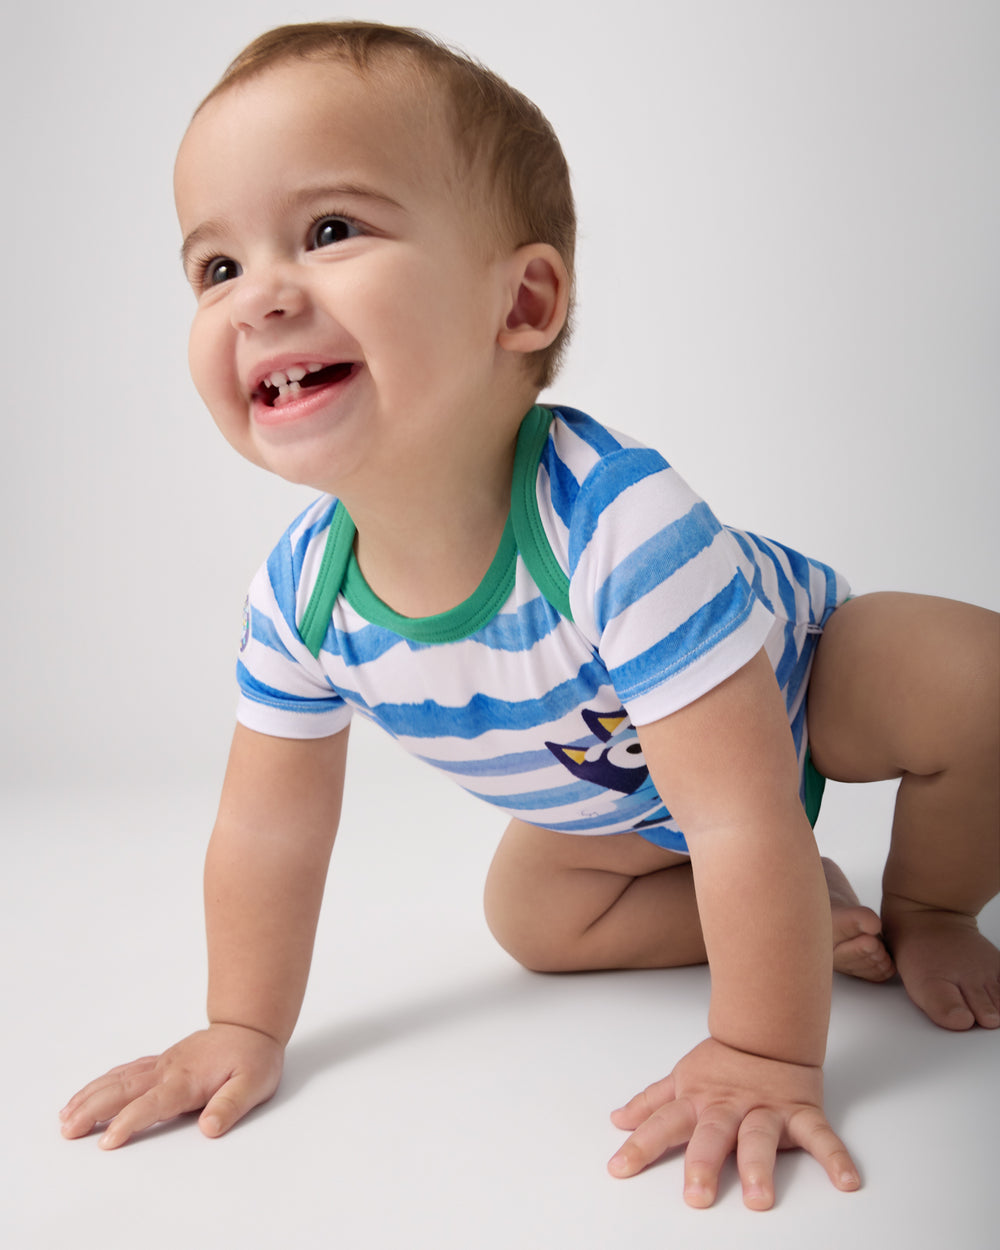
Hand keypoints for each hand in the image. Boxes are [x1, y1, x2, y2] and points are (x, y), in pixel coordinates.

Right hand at [59, 1023, 283, 1148]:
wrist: (250, 1026)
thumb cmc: (253, 1058)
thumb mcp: (254, 1083)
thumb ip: (231, 1105)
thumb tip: (209, 1127)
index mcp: (188, 1080)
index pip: (152, 1103)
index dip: (129, 1122)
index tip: (107, 1140)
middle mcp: (168, 1071)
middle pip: (123, 1090)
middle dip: (93, 1110)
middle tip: (67, 1130)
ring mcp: (162, 1064)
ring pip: (118, 1079)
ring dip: (90, 1097)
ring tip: (65, 1117)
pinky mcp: (160, 1062)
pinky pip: (124, 1071)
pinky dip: (101, 1083)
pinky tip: (86, 1095)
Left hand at [607, 1037, 859, 1209]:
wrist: (769, 1031)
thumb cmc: (722, 1063)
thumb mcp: (681, 1078)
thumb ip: (650, 1103)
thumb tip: (617, 1121)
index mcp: (698, 1100)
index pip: (663, 1123)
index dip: (640, 1145)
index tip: (619, 1169)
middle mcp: (729, 1107)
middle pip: (712, 1134)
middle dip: (703, 1163)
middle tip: (696, 1197)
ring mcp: (766, 1110)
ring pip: (760, 1137)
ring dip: (759, 1166)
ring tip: (758, 1198)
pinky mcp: (801, 1113)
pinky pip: (821, 1136)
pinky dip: (835, 1157)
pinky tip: (846, 1181)